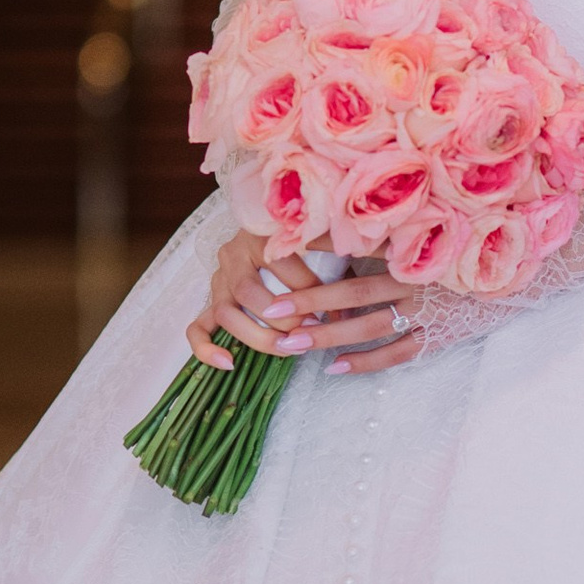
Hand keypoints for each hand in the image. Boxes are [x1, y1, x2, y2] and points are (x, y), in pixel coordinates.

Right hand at [187, 230, 426, 377]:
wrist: (273, 218)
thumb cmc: (318, 235)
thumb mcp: (337, 239)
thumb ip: (352, 249)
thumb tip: (387, 265)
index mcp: (264, 228)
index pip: (285, 263)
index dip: (317, 290)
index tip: (347, 307)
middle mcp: (235, 251)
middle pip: (250, 290)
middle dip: (287, 317)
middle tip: (316, 331)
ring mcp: (219, 276)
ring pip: (225, 311)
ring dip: (257, 335)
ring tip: (288, 349)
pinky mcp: (210, 298)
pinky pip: (195, 327)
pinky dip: (206, 348)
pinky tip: (229, 364)